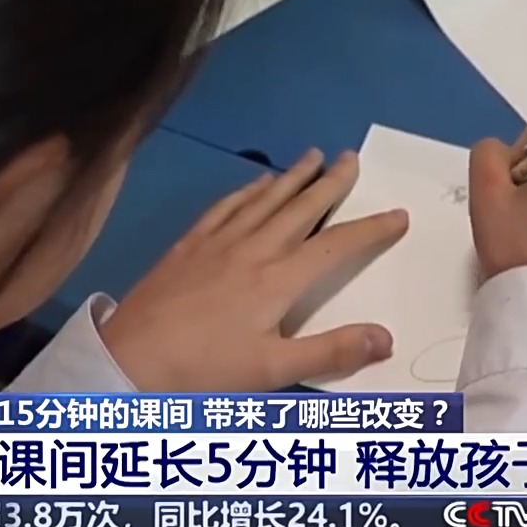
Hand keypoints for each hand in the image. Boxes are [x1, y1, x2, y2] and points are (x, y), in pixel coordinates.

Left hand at [100, 150, 407, 390]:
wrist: (128, 359)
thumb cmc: (204, 370)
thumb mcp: (272, 369)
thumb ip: (330, 352)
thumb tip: (386, 337)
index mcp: (278, 280)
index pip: (335, 246)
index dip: (370, 230)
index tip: (398, 214)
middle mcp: (252, 250)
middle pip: (300, 208)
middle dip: (330, 183)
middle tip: (352, 157)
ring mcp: (217, 243)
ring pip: (263, 199)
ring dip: (291, 177)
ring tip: (312, 156)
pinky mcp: (188, 245)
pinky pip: (224, 207)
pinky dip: (245, 190)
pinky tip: (253, 182)